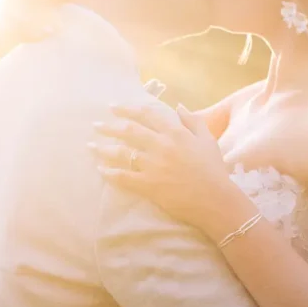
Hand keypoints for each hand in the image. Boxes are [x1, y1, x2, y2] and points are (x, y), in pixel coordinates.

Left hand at [89, 103, 235, 231]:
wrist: (216, 200)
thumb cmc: (214, 170)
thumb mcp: (208, 140)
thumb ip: (193, 121)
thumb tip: (178, 105)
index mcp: (175, 133)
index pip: (146, 115)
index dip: (127, 108)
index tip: (113, 107)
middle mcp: (161, 145)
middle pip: (128, 130)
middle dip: (109, 126)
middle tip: (96, 125)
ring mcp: (153, 166)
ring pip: (121, 152)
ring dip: (103, 148)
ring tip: (91, 145)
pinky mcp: (148, 185)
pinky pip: (123, 176)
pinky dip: (109, 173)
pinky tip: (100, 170)